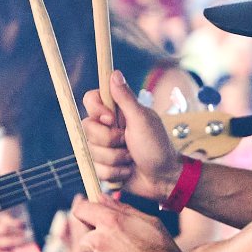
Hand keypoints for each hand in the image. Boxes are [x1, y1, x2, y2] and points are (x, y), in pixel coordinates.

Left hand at [65, 194, 178, 251]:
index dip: (85, 212)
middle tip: (121, 248)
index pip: (82, 210)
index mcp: (110, 223)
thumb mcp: (148, 222)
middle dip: (98, 242)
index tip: (90, 216)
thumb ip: (121, 208)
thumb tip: (102, 197)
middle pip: (86, 238)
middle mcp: (99, 242)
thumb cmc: (162, 251)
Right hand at [83, 69, 177, 199]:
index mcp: (117, 112)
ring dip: (115, 159)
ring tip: (131, 159)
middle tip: (128, 143)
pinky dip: (114, 172)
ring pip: (91, 152)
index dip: (96, 110)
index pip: (90, 100)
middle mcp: (108, 127)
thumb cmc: (158, 147)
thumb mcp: (142, 120)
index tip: (111, 119)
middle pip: (88, 128)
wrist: (163, 179)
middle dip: (109, 141)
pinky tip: (127, 171)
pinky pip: (96, 169)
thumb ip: (125, 98)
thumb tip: (114, 73)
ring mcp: (105, 147)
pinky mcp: (104, 166)